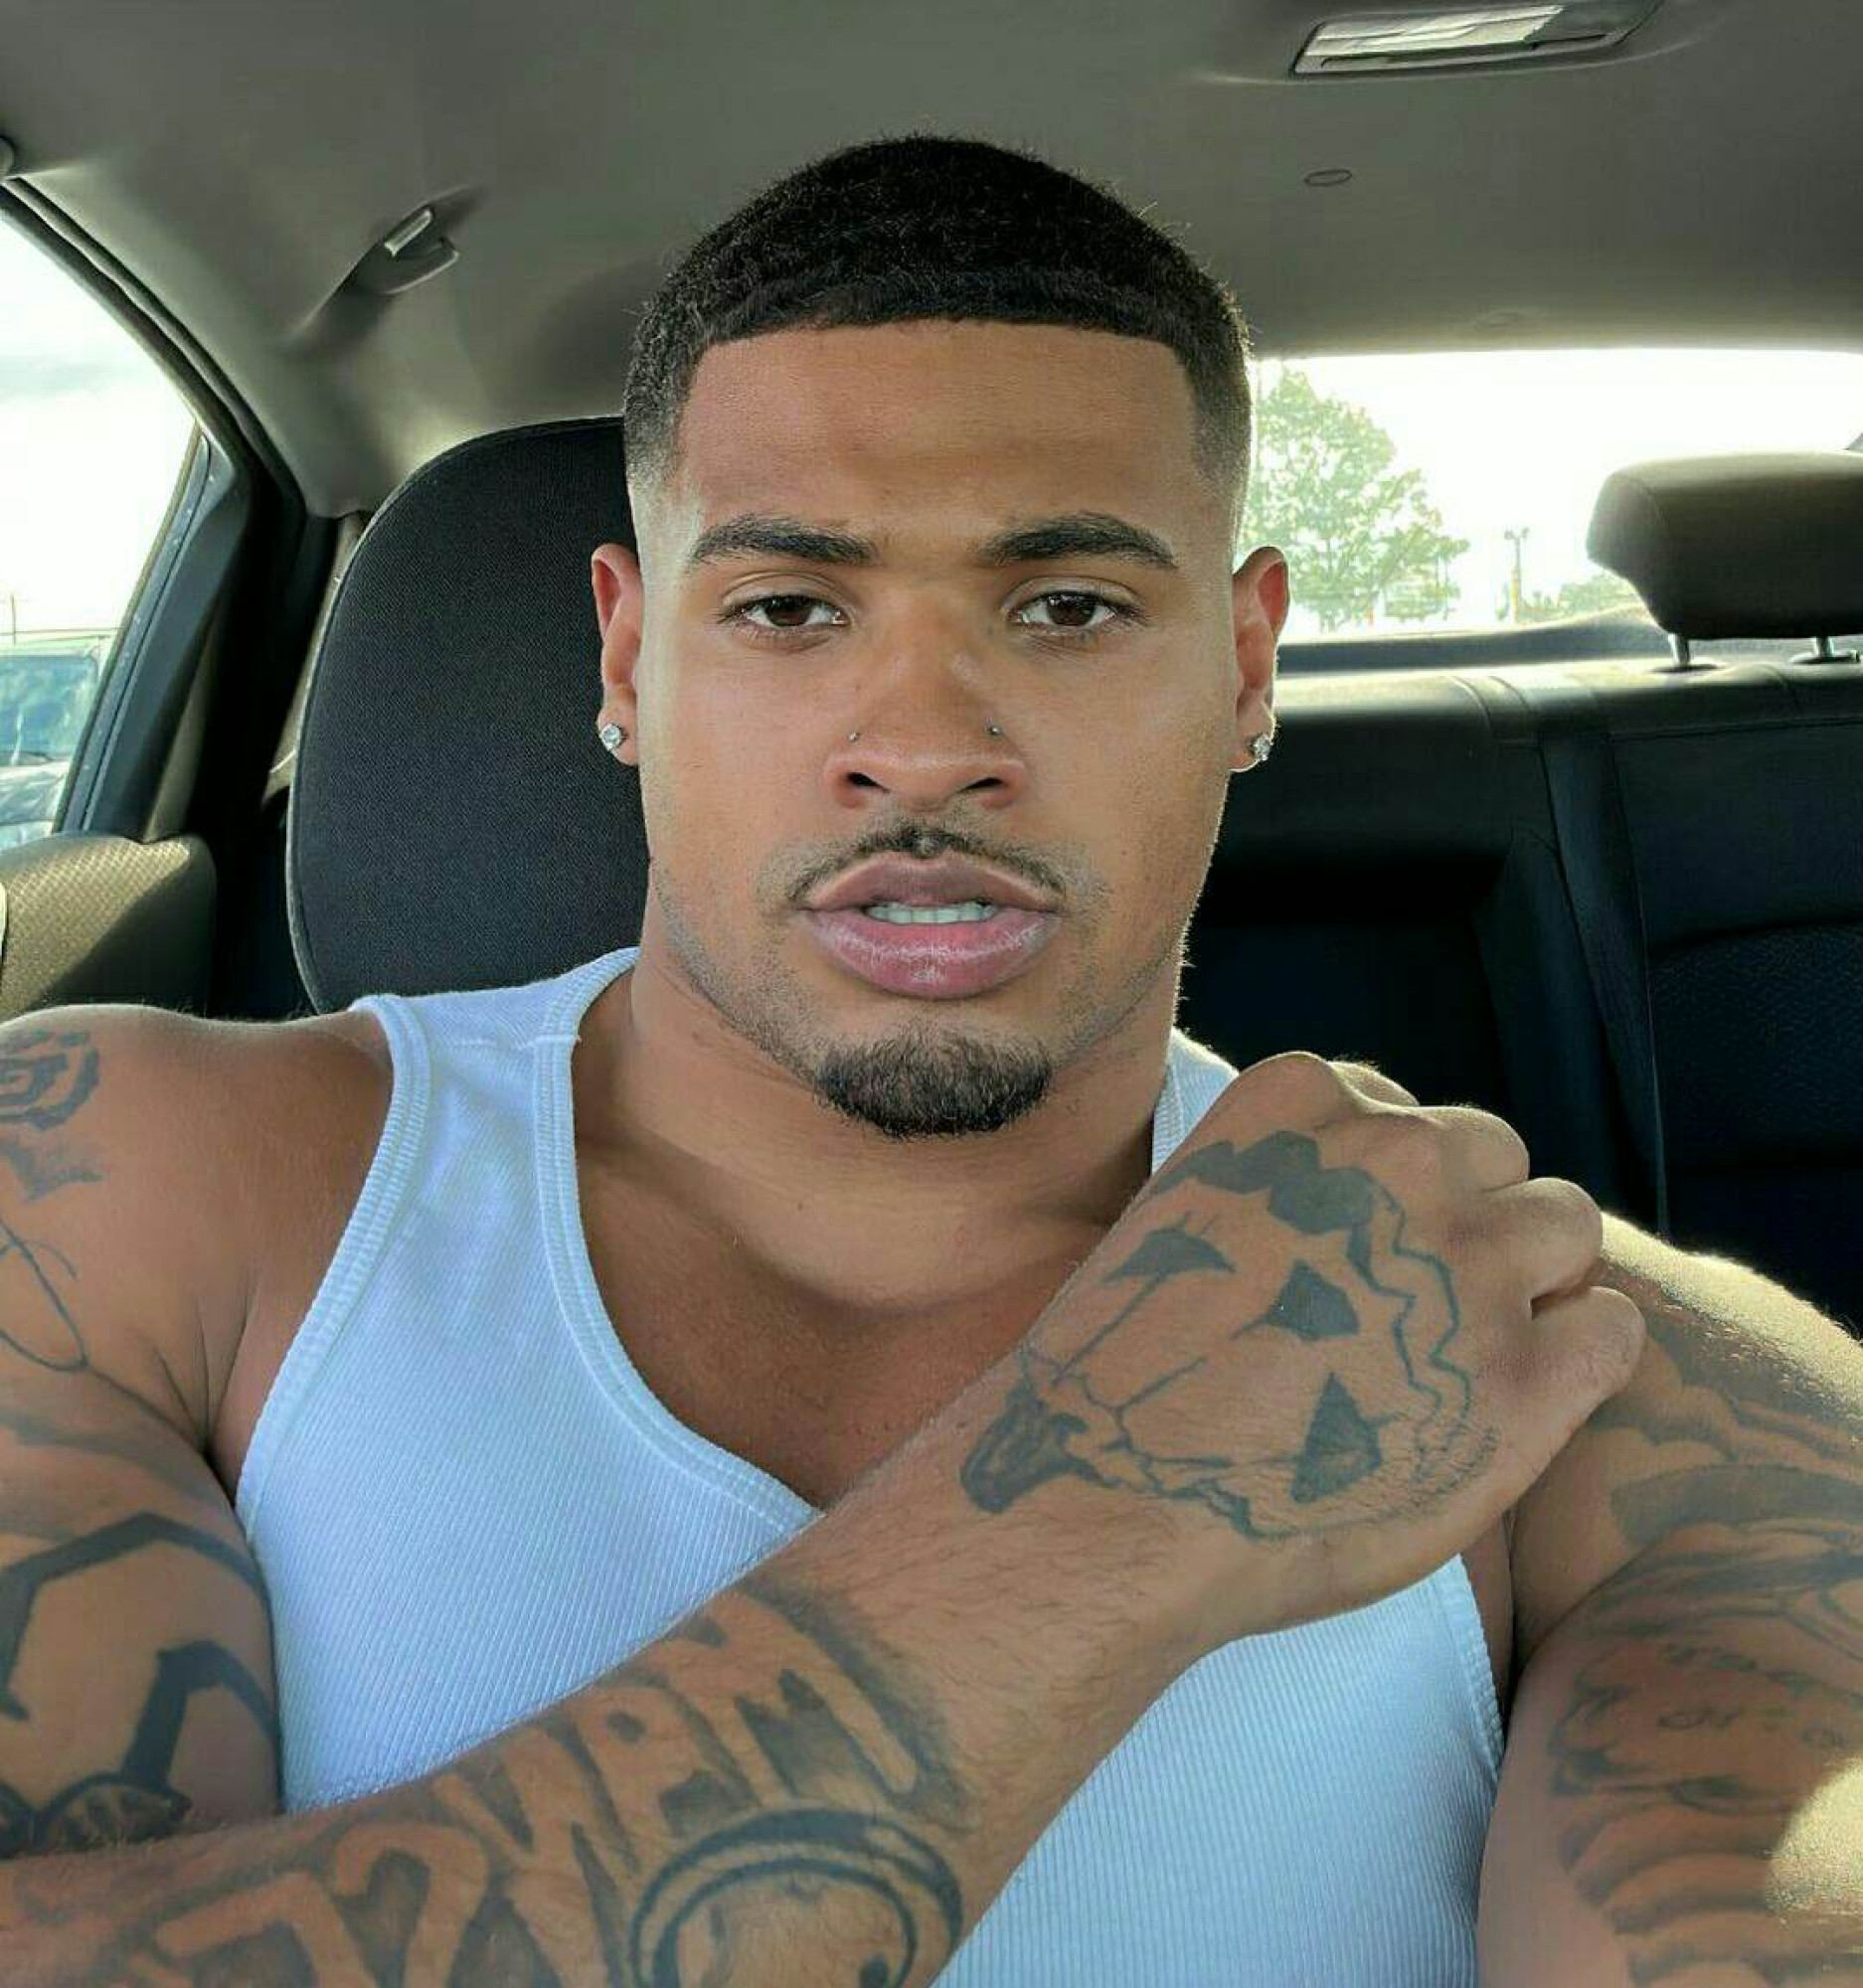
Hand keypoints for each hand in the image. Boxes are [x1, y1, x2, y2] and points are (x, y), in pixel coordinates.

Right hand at [960, 1053, 1644, 1659]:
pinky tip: (1513, 1405)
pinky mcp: (1524, 1378)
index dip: (1388, 1192)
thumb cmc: (1123, 1374)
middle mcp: (1398, 1156)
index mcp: (1302, 1101)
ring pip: (1566, 1224)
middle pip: (1493, 1153)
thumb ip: (1277, 1180)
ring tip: (1463, 1358)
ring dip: (1529, 1281)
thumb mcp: (1182, 1212)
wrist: (1114, 1490)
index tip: (1351, 1255)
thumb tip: (1343, 1209)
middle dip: (1466, 1221)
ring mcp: (1467, 1263)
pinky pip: (1613, 1328)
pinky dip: (1579, 1360)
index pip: (1399, 1112)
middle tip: (1410, 1312)